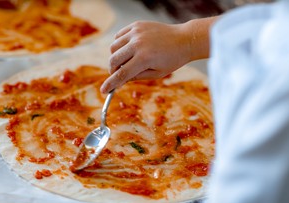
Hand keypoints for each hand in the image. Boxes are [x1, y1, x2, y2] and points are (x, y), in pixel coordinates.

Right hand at [100, 17, 216, 92]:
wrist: (184, 39)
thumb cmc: (172, 59)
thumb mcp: (156, 74)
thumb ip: (136, 77)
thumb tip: (120, 80)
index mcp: (144, 58)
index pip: (121, 74)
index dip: (111, 84)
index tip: (104, 90)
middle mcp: (138, 44)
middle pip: (114, 60)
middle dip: (113, 70)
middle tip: (118, 74)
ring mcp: (136, 32)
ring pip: (113, 47)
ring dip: (116, 57)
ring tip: (127, 60)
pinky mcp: (136, 25)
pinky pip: (119, 36)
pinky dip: (119, 45)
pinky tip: (128, 49)